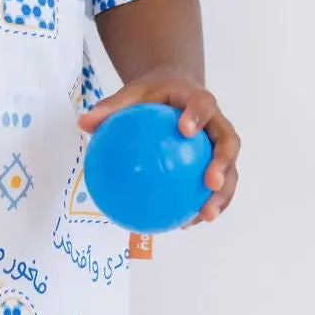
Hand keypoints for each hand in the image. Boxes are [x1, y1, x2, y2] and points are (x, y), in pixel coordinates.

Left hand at [79, 68, 239, 222]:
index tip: (185, 130)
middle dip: (223, 163)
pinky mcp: (219, 163)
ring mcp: (220, 145)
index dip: (198, 116)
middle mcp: (217, 122)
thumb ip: (111, 108)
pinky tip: (186, 223)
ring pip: (231, 170)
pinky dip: (205, 204)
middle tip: (210, 182)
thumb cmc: (154, 95)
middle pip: (229, 142)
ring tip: (205, 216)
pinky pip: (217, 187)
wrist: (176, 91)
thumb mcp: (132, 94)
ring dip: (223, 194)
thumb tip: (83, 124)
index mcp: (198, 99)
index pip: (203, 104)